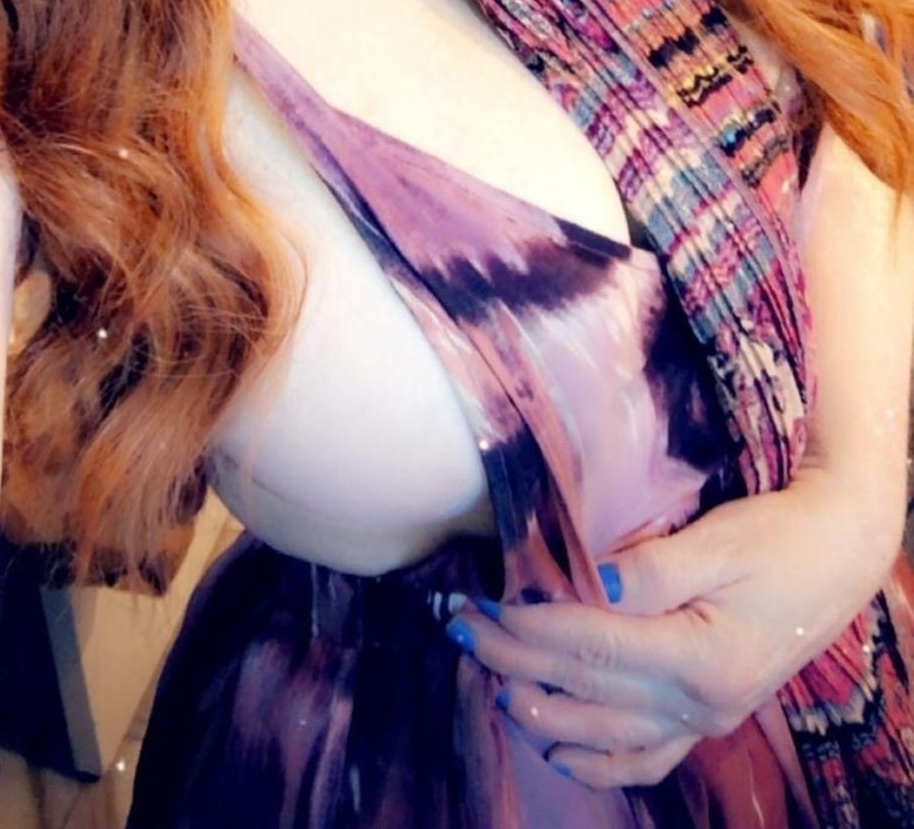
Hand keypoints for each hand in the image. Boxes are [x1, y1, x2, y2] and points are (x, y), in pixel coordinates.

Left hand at [442, 466, 895, 790]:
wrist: (838, 554)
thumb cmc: (779, 537)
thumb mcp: (719, 541)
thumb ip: (652, 569)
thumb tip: (586, 583)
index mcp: (703, 656)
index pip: (596, 644)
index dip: (533, 625)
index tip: (482, 603)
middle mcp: (702, 703)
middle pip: (589, 686)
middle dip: (516, 659)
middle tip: (460, 630)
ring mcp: (705, 720)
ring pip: (605, 733)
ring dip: (541, 708)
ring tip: (489, 678)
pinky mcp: (707, 719)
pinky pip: (643, 758)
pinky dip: (594, 760)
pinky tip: (553, 743)